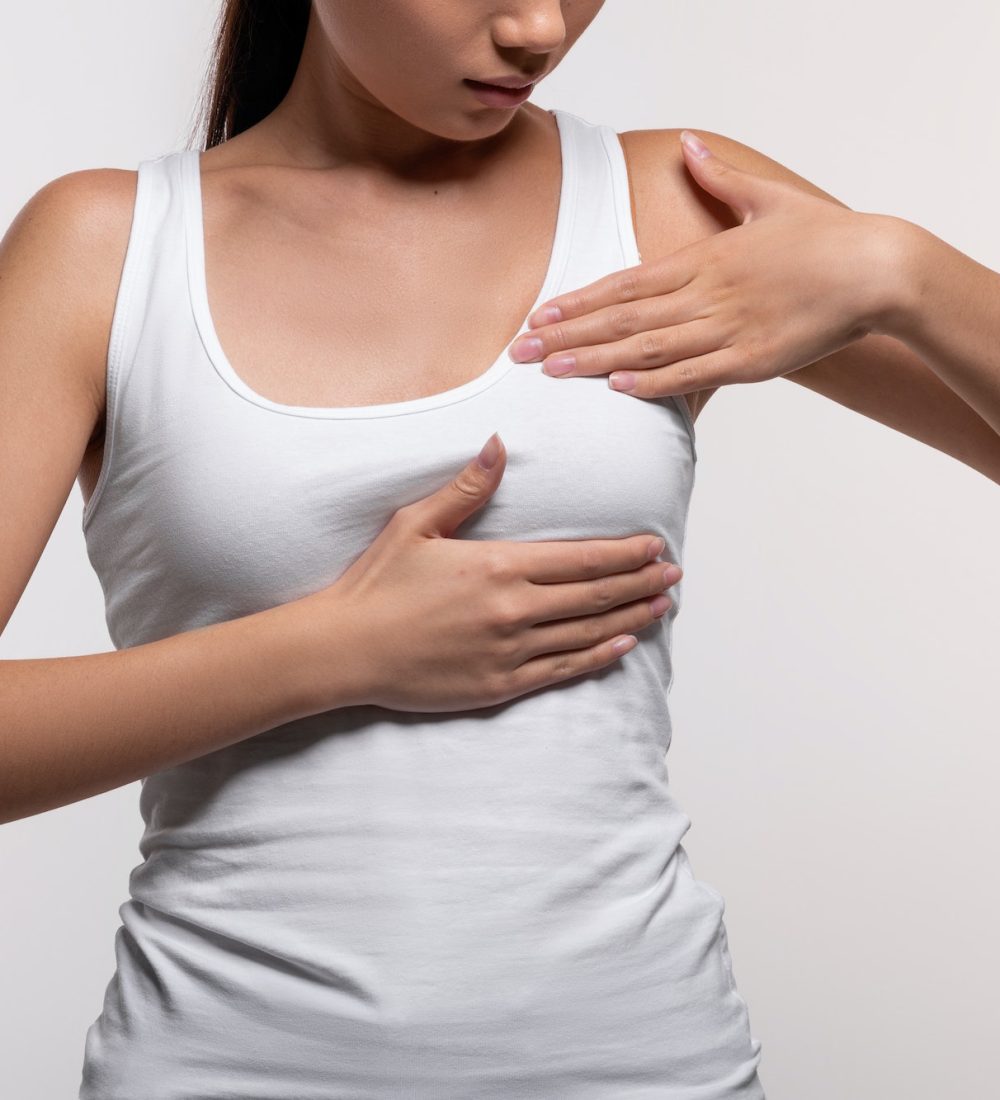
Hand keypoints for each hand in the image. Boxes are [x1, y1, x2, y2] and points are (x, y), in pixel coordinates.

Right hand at [303, 433, 681, 713]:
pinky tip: (622, 647)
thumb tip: (499, 444)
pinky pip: (561, 671)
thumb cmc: (376, 584)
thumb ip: (466, 488)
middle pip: (594, 594)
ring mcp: (509, 651)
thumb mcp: (415, 525)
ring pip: (586, 633)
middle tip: (672, 574)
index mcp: (498, 566)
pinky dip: (597, 657)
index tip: (654, 546)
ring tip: (661, 606)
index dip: (624, 553)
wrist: (344, 650)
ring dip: (629, 617)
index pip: (581, 558)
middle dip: (639, 582)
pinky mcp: (499, 685)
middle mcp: (513, 610)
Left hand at [507, 130, 905, 399]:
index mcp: (704, 258)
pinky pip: (695, 373)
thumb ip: (720, 178)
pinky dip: (655, 382)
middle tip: (519, 352)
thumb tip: (689, 146)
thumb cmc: (824, 237)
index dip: (578, 302)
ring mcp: (728, 328)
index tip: (538, 316)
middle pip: (623, 318)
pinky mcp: (754, 361)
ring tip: (551, 372)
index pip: (624, 283)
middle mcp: (707, 294)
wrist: (878, 268)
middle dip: (567, 336)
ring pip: (649, 347)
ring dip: (596, 360)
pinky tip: (618, 389)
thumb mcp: (768, 199)